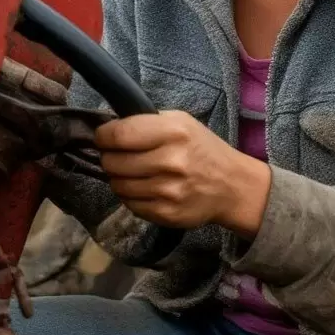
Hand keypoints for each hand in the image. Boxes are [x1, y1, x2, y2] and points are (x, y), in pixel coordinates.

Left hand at [95, 112, 270, 237]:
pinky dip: (131, 196)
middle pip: (113, 162)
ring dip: (119, 178)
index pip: (119, 135)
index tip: (104, 137)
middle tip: (119, 156)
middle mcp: (170, 161)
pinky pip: (130, 204)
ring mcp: (167, 190)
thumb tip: (110, 128)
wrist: (231, 186)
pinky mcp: (166, 213)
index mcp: (173, 131)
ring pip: (118, 185)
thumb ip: (147, 122)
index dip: (103, 136)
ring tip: (133, 172)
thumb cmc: (202, 149)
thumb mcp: (181, 122)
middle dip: (110, 157)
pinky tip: (144, 188)